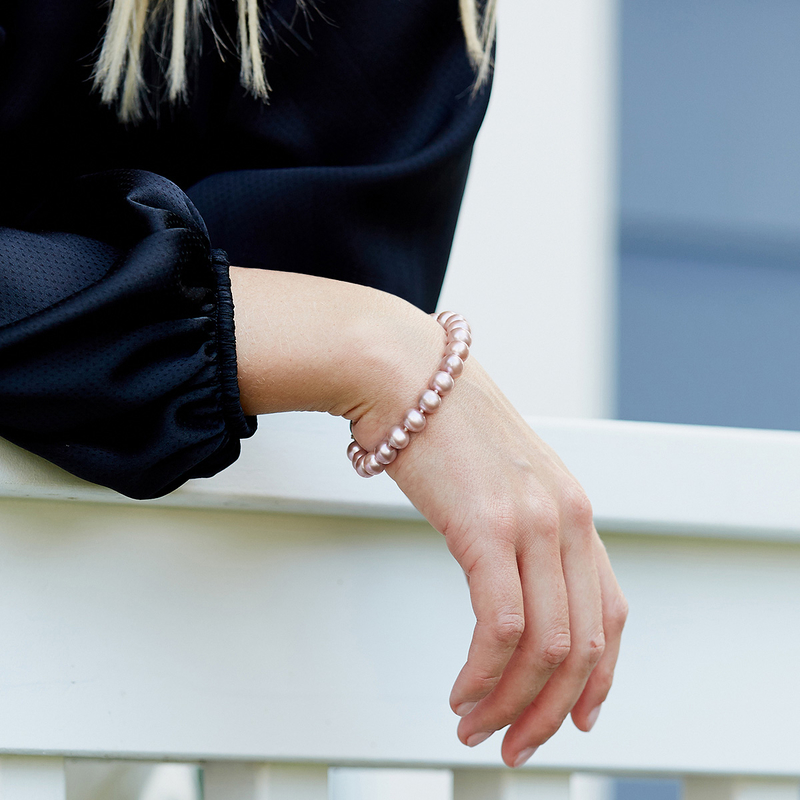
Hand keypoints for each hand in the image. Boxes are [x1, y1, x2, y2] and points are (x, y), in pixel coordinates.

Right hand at [230, 267, 626, 766]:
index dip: (600, 676)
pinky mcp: (486, 526)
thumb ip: (520, 528)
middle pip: (584, 642)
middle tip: (518, 742)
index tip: (577, 715)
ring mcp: (531, 520)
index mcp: (574, 509)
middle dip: (553, 709)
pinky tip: (461, 690)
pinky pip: (499, 626)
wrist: (404, 374)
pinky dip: (482, 674)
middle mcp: (566, 517)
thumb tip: (511, 588)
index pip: (611, 612)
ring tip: (478, 725)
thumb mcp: (501, 480)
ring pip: (546, 645)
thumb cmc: (442, 422)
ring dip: (512, 701)